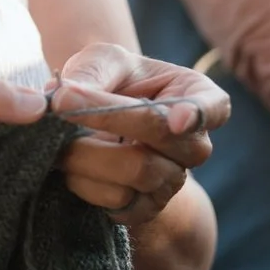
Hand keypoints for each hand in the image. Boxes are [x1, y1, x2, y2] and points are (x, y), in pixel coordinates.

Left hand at [46, 42, 228, 226]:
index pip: (213, 107)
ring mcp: (173, 178)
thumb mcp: (101, 61)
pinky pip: (117, 201)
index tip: (177, 120)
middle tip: (61, 102)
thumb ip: (88, 73)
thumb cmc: (110, 82)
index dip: (198, 114)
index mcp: (196, 96)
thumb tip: (56, 98)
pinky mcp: (146, 207)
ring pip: (137, 171)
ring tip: (58, 137)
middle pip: (162, 136)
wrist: (95, 125)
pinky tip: (69, 165)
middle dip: (108, 118)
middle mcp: (193, 143)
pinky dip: (83, 182)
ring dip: (86, 153)